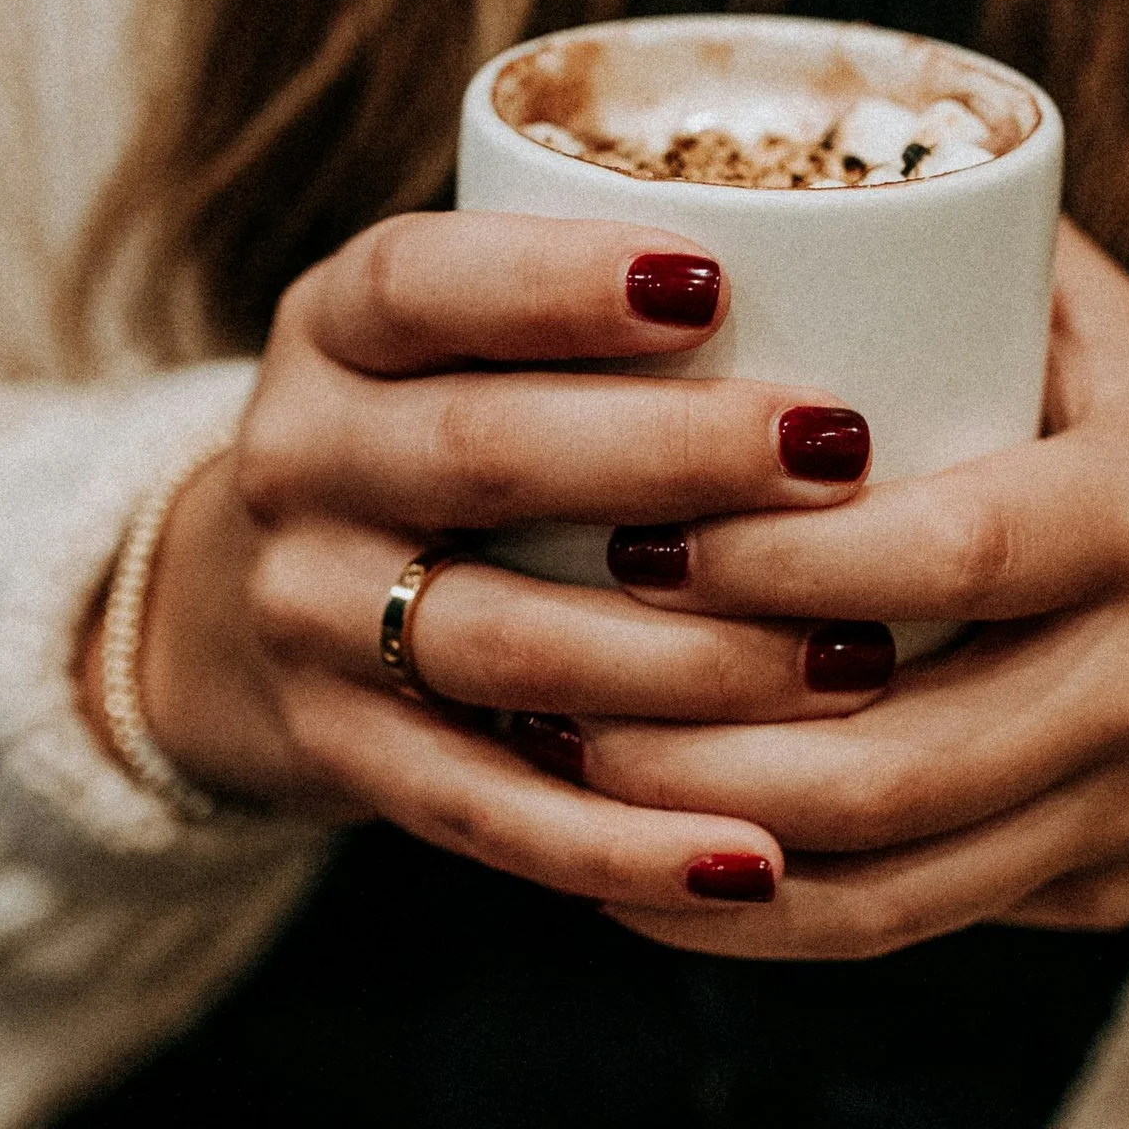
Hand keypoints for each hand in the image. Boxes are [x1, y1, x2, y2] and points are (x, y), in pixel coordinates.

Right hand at [83, 211, 895, 914]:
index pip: (420, 282)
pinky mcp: (342, 755)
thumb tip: (890, 265)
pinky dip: (624, 846)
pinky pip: (488, 811)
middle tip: (839, 451)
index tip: (715, 282)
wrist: (239, 604)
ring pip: (502, 644)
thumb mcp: (455, 338)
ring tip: (855, 660)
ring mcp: (309, 619)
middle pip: (480, 454)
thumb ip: (593, 309)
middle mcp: (300, 463)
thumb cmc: (442, 436)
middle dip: (670, 455)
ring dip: (686, 662)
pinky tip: (755, 863)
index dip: (556, 283)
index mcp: (334, 328)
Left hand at [583, 226, 1128, 957]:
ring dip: (702, 840)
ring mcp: (1115, 805)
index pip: (948, 553)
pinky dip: (758, 921)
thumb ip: (968, 253)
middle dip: (696, 733)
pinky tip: (635, 878)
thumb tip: (748, 158)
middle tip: (542, 678)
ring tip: (560, 775)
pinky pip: (903, 928)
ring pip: (884, 873)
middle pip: (892, 757)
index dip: (779, 562)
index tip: (635, 534)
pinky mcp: (1086, 891)